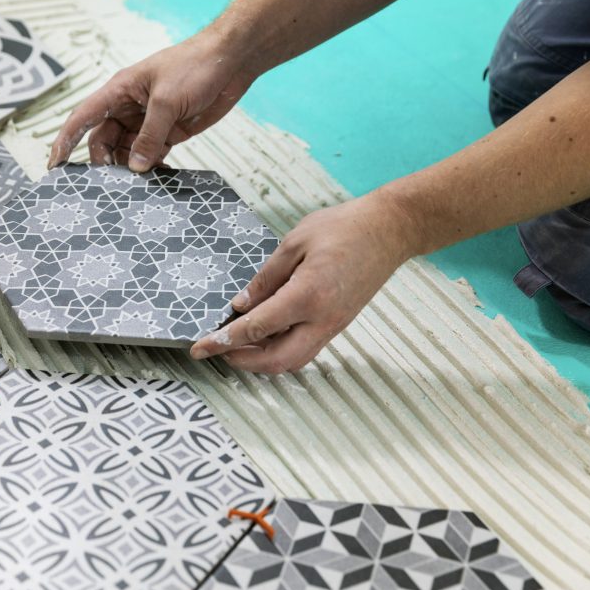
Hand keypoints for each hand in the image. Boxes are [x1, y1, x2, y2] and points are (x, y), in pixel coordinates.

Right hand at [47, 32, 256, 171]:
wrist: (230, 61)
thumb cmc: (194, 67)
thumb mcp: (167, 102)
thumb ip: (149, 137)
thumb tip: (134, 168)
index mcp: (119, 91)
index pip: (82, 118)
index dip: (65, 141)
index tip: (55, 165)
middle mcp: (129, 107)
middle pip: (103, 141)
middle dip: (105, 162)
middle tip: (113, 185)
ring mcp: (148, 121)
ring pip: (126, 151)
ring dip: (129, 168)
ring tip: (136, 186)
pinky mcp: (168, 131)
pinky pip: (150, 154)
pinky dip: (150, 167)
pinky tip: (156, 179)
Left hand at [189, 194, 418, 372]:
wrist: (389, 230)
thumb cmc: (344, 228)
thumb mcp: (294, 243)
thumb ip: (265, 279)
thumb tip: (240, 306)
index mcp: (308, 296)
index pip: (256, 329)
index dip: (223, 341)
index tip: (200, 348)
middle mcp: (323, 320)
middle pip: (276, 361)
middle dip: (242, 361)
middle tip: (217, 350)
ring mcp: (334, 326)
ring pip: (293, 361)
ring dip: (261, 362)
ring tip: (236, 346)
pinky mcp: (338, 324)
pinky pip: (305, 350)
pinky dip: (280, 351)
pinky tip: (263, 336)